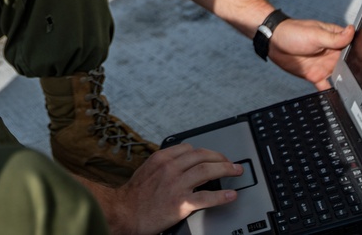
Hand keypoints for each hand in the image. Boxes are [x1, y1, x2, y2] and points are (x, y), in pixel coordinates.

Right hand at [79, 144, 241, 234]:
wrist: (125, 212)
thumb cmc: (134, 195)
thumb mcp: (146, 170)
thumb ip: (163, 164)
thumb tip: (179, 163)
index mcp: (161, 158)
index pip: (188, 148)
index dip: (204, 151)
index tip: (211, 156)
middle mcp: (170, 168)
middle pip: (202, 156)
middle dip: (219, 157)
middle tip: (230, 162)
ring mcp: (177, 184)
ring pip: (208, 171)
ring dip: (226, 169)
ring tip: (236, 171)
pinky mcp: (181, 203)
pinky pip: (207, 197)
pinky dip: (222, 196)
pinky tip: (230, 196)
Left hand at [268, 19, 354, 88]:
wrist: (273, 41)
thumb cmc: (292, 32)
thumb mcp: (315, 34)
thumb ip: (335, 37)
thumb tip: (352, 30)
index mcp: (335, 40)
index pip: (353, 47)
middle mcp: (333, 53)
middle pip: (350, 64)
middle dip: (359, 71)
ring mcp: (325, 65)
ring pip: (341, 76)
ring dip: (348, 82)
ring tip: (359, 92)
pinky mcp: (315, 75)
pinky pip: (326, 86)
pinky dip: (332, 92)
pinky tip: (338, 99)